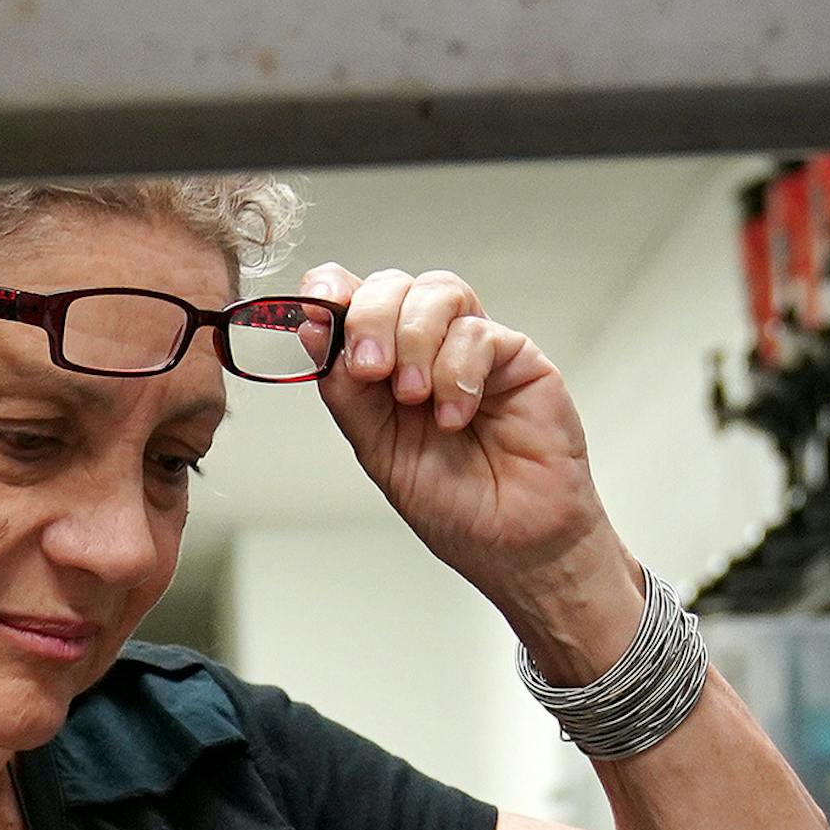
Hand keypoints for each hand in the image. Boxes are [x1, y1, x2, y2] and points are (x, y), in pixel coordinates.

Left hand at [298, 264, 640, 661]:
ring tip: (417, 401)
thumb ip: (347, 393)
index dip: (331, 289)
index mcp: (384, 370)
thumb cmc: (455, 506)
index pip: (352, 302)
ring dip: (415, 342)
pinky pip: (478, 331)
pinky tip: (457, 416)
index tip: (318, 307)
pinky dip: (458, 372)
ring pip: (436, 293)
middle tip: (371, 370)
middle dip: (372, 319)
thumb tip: (314, 331)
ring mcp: (470, 348)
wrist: (513, 543)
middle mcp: (425, 350)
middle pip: (391, 286)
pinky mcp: (514, 356)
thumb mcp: (378, 451)